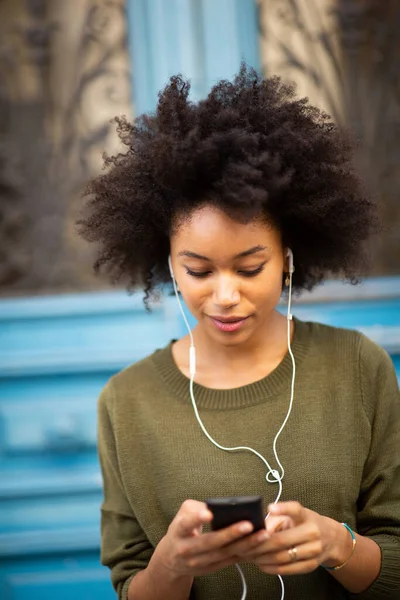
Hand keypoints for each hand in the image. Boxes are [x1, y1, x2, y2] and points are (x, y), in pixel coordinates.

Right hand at [155, 499, 270, 576]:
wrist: (172, 557)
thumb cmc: (182, 528)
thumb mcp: (183, 514)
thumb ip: (198, 507)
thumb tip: (220, 506)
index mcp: (178, 530)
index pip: (186, 523)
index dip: (197, 518)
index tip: (209, 512)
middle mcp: (186, 549)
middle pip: (210, 542)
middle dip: (230, 534)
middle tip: (248, 524)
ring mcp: (198, 562)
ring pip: (223, 554)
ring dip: (244, 545)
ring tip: (261, 534)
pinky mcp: (210, 568)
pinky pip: (229, 561)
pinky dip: (244, 553)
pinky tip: (258, 545)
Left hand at [238, 501, 349, 574]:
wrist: (331, 539)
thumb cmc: (305, 523)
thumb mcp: (294, 515)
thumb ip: (276, 518)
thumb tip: (259, 528)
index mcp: (306, 516)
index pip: (295, 510)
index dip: (283, 509)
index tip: (270, 508)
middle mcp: (313, 532)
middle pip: (282, 540)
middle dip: (260, 544)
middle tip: (244, 544)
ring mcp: (314, 551)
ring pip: (283, 557)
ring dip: (263, 558)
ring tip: (249, 555)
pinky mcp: (311, 566)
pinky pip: (288, 569)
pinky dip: (271, 568)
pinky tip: (261, 564)